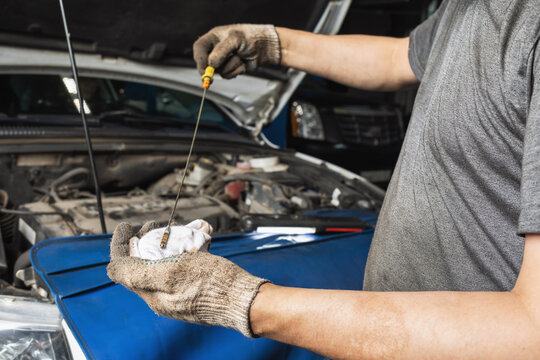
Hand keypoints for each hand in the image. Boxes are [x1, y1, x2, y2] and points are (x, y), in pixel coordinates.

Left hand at [107, 221, 268, 336]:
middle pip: (142, 262)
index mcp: (152, 294)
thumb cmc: (212, 285)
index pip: (123, 267)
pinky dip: (184, 249)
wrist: (244, 300)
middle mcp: (162, 295)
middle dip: (144, 239)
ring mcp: (178, 292)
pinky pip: (182, 265)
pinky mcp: (194, 287)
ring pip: (163, 261)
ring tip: (177, 228)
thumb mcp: (171, 273)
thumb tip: (111, 268)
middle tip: (153, 223)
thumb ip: (137, 272)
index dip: (120, 244)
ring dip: (166, 241)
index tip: (126, 224)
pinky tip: (196, 238)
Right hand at [193, 24, 280, 78]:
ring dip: (230, 67)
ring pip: (219, 71)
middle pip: (206, 63)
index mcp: (214, 37)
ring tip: (240, 58)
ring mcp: (223, 60)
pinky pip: (228, 75)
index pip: (199, 48)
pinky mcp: (231, 68)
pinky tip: (243, 64)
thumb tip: (211, 63)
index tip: (205, 69)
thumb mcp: (235, 40)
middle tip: (215, 74)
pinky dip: (236, 71)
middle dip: (214, 68)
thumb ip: (221, 51)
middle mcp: (216, 49)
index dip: (200, 59)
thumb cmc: (252, 37)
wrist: (266, 47)